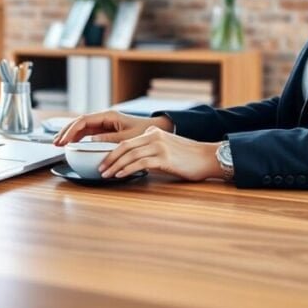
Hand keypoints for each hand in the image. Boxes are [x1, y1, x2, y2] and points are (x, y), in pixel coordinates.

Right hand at [52, 110, 172, 146]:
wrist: (155, 131)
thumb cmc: (143, 133)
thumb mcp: (127, 138)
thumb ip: (109, 139)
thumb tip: (91, 141)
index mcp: (108, 116)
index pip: (83, 120)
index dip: (70, 130)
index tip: (63, 140)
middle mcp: (103, 118)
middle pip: (79, 123)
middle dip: (65, 132)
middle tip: (55, 143)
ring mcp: (103, 124)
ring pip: (81, 127)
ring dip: (69, 135)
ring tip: (58, 144)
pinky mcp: (105, 130)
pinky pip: (87, 133)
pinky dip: (78, 138)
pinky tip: (71, 145)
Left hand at [99, 127, 222, 181]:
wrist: (208, 157)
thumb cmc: (188, 157)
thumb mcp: (167, 147)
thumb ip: (152, 148)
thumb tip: (136, 160)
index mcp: (153, 132)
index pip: (126, 141)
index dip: (111, 151)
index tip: (103, 161)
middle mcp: (154, 136)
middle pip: (125, 146)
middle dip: (109, 158)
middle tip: (100, 168)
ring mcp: (160, 146)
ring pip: (130, 155)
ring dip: (115, 165)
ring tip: (106, 174)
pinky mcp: (165, 158)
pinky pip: (141, 163)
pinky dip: (127, 169)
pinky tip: (120, 175)